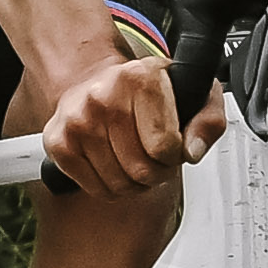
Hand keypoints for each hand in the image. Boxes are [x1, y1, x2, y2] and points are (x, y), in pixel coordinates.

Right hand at [36, 52, 222, 198]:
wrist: (96, 78)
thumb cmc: (146, 90)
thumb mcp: (194, 94)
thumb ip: (208, 122)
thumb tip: (191, 152)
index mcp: (141, 78)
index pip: (165, 147)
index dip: (175, 156)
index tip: (171, 145)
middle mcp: (103, 96)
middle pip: (142, 170)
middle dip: (156, 172)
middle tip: (154, 157)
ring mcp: (77, 121)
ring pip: (120, 184)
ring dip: (134, 182)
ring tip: (134, 160)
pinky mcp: (58, 142)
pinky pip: (96, 189)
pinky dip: (110, 187)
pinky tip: (114, 166)